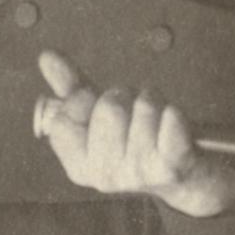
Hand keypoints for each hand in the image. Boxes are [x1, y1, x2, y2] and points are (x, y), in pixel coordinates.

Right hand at [33, 50, 234, 220]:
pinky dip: (175, 114)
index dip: (83, 99)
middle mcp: (103, 175)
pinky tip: (174, 125)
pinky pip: (171, 121)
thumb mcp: (99, 117)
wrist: (188, 178)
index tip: (97, 104)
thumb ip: (71, 89)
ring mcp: (137, 174)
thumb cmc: (138, 140)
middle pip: (107, 106)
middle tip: (136, 112)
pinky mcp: (171, 168)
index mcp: (79, 165)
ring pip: (144, 105)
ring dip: (155, 101)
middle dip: (126, 95)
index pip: (63, 119)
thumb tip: (46, 56)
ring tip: (158, 121)